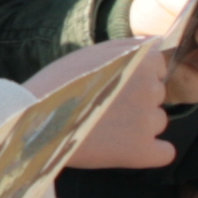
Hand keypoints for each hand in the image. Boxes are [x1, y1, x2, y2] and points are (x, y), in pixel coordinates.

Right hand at [42, 40, 175, 169]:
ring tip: (104, 128)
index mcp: (142, 61)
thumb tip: (155, 45)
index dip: (136, 78)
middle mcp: (151, 88)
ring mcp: (148, 121)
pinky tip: (126, 150)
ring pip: (157, 122)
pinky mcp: (142, 152)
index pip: (158, 69)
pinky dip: (150, 151)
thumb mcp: (93, 53)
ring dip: (139, 126)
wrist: (34, 122)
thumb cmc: (58, 84)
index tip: (114, 85)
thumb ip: (129, 47)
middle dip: (137, 101)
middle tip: (103, 108)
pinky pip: (164, 152)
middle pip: (156, 96)